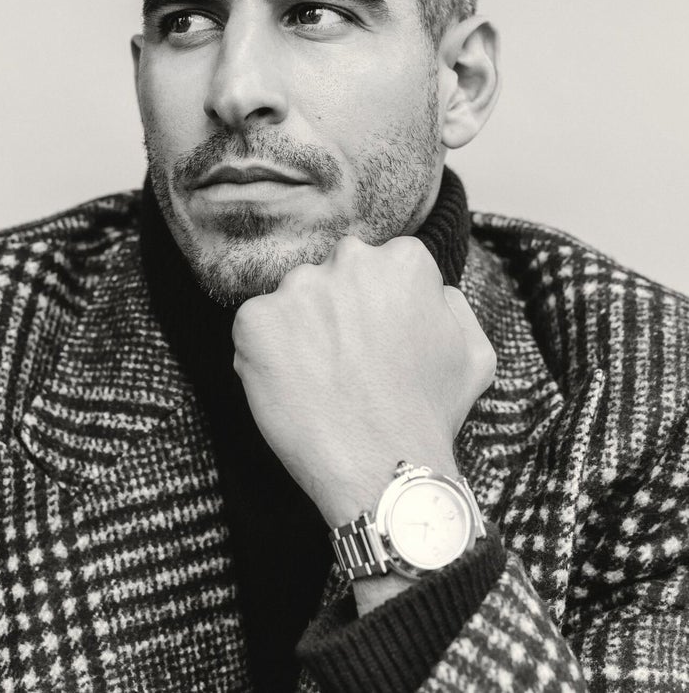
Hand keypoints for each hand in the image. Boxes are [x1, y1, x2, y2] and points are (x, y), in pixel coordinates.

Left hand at [231, 235, 495, 529]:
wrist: (384, 468)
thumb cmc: (429, 415)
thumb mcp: (473, 352)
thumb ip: (451, 303)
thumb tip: (429, 289)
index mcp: (403, 260)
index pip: (380, 266)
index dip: (377, 308)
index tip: (377, 342)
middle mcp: (350, 260)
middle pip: (334, 275)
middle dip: (336, 309)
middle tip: (346, 361)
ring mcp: (299, 288)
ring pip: (293, 301)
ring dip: (301, 331)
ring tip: (320, 380)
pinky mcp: (256, 320)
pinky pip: (256, 327)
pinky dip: (266, 354)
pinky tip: (293, 387)